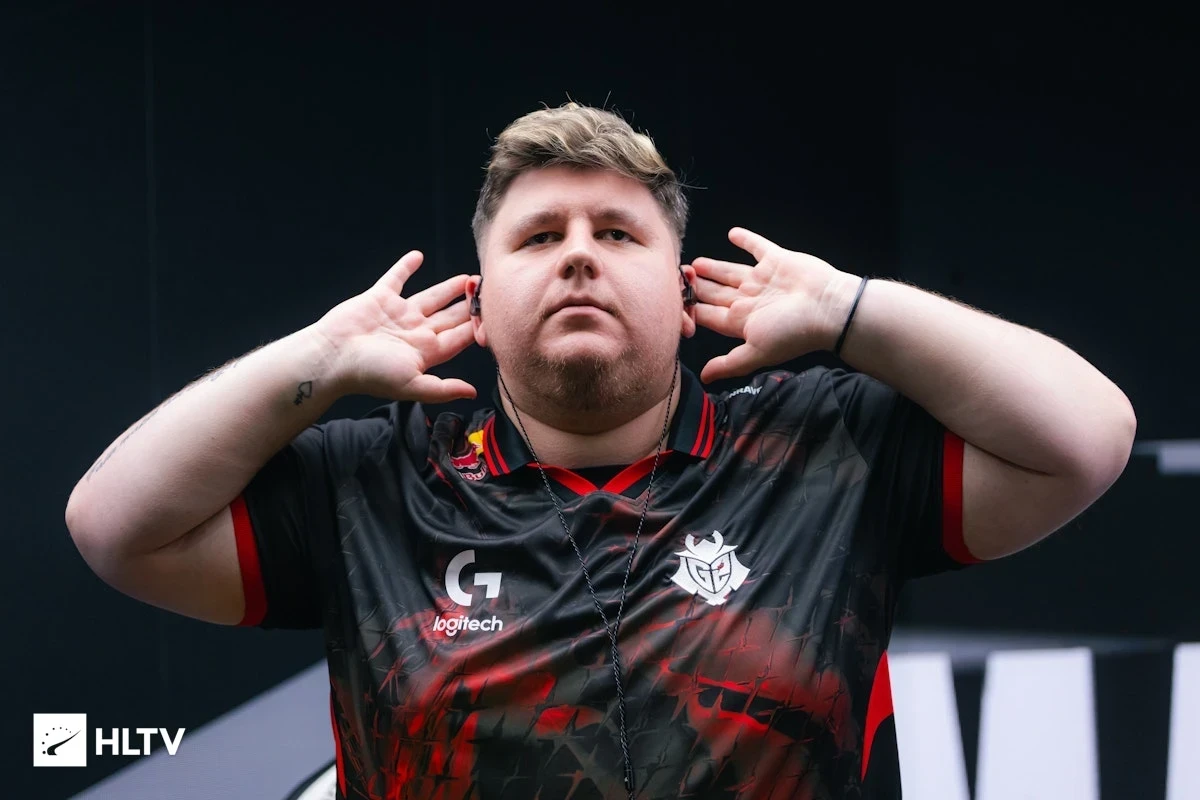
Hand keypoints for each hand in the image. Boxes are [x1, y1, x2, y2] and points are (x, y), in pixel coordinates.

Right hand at [312, 250, 477, 402]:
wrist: (333, 356)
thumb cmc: (370, 373)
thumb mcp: (412, 384)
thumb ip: (443, 389)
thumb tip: (472, 393)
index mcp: (426, 352)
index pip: (459, 338)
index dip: (478, 327)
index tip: (496, 315)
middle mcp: (415, 332)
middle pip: (450, 317)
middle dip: (469, 306)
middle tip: (489, 290)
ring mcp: (398, 314)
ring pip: (431, 297)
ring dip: (449, 288)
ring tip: (468, 278)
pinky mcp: (379, 298)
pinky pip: (396, 278)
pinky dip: (406, 267)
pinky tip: (418, 256)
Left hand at [690, 227, 854, 383]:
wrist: (828, 307)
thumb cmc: (793, 332)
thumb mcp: (756, 351)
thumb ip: (729, 363)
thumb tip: (704, 378)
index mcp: (741, 321)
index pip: (707, 315)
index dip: (689, 310)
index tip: (669, 303)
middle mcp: (749, 300)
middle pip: (715, 293)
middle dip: (695, 288)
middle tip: (676, 277)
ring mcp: (762, 279)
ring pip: (729, 271)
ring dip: (712, 268)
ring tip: (694, 264)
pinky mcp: (776, 260)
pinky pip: (757, 247)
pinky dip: (746, 240)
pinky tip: (733, 234)